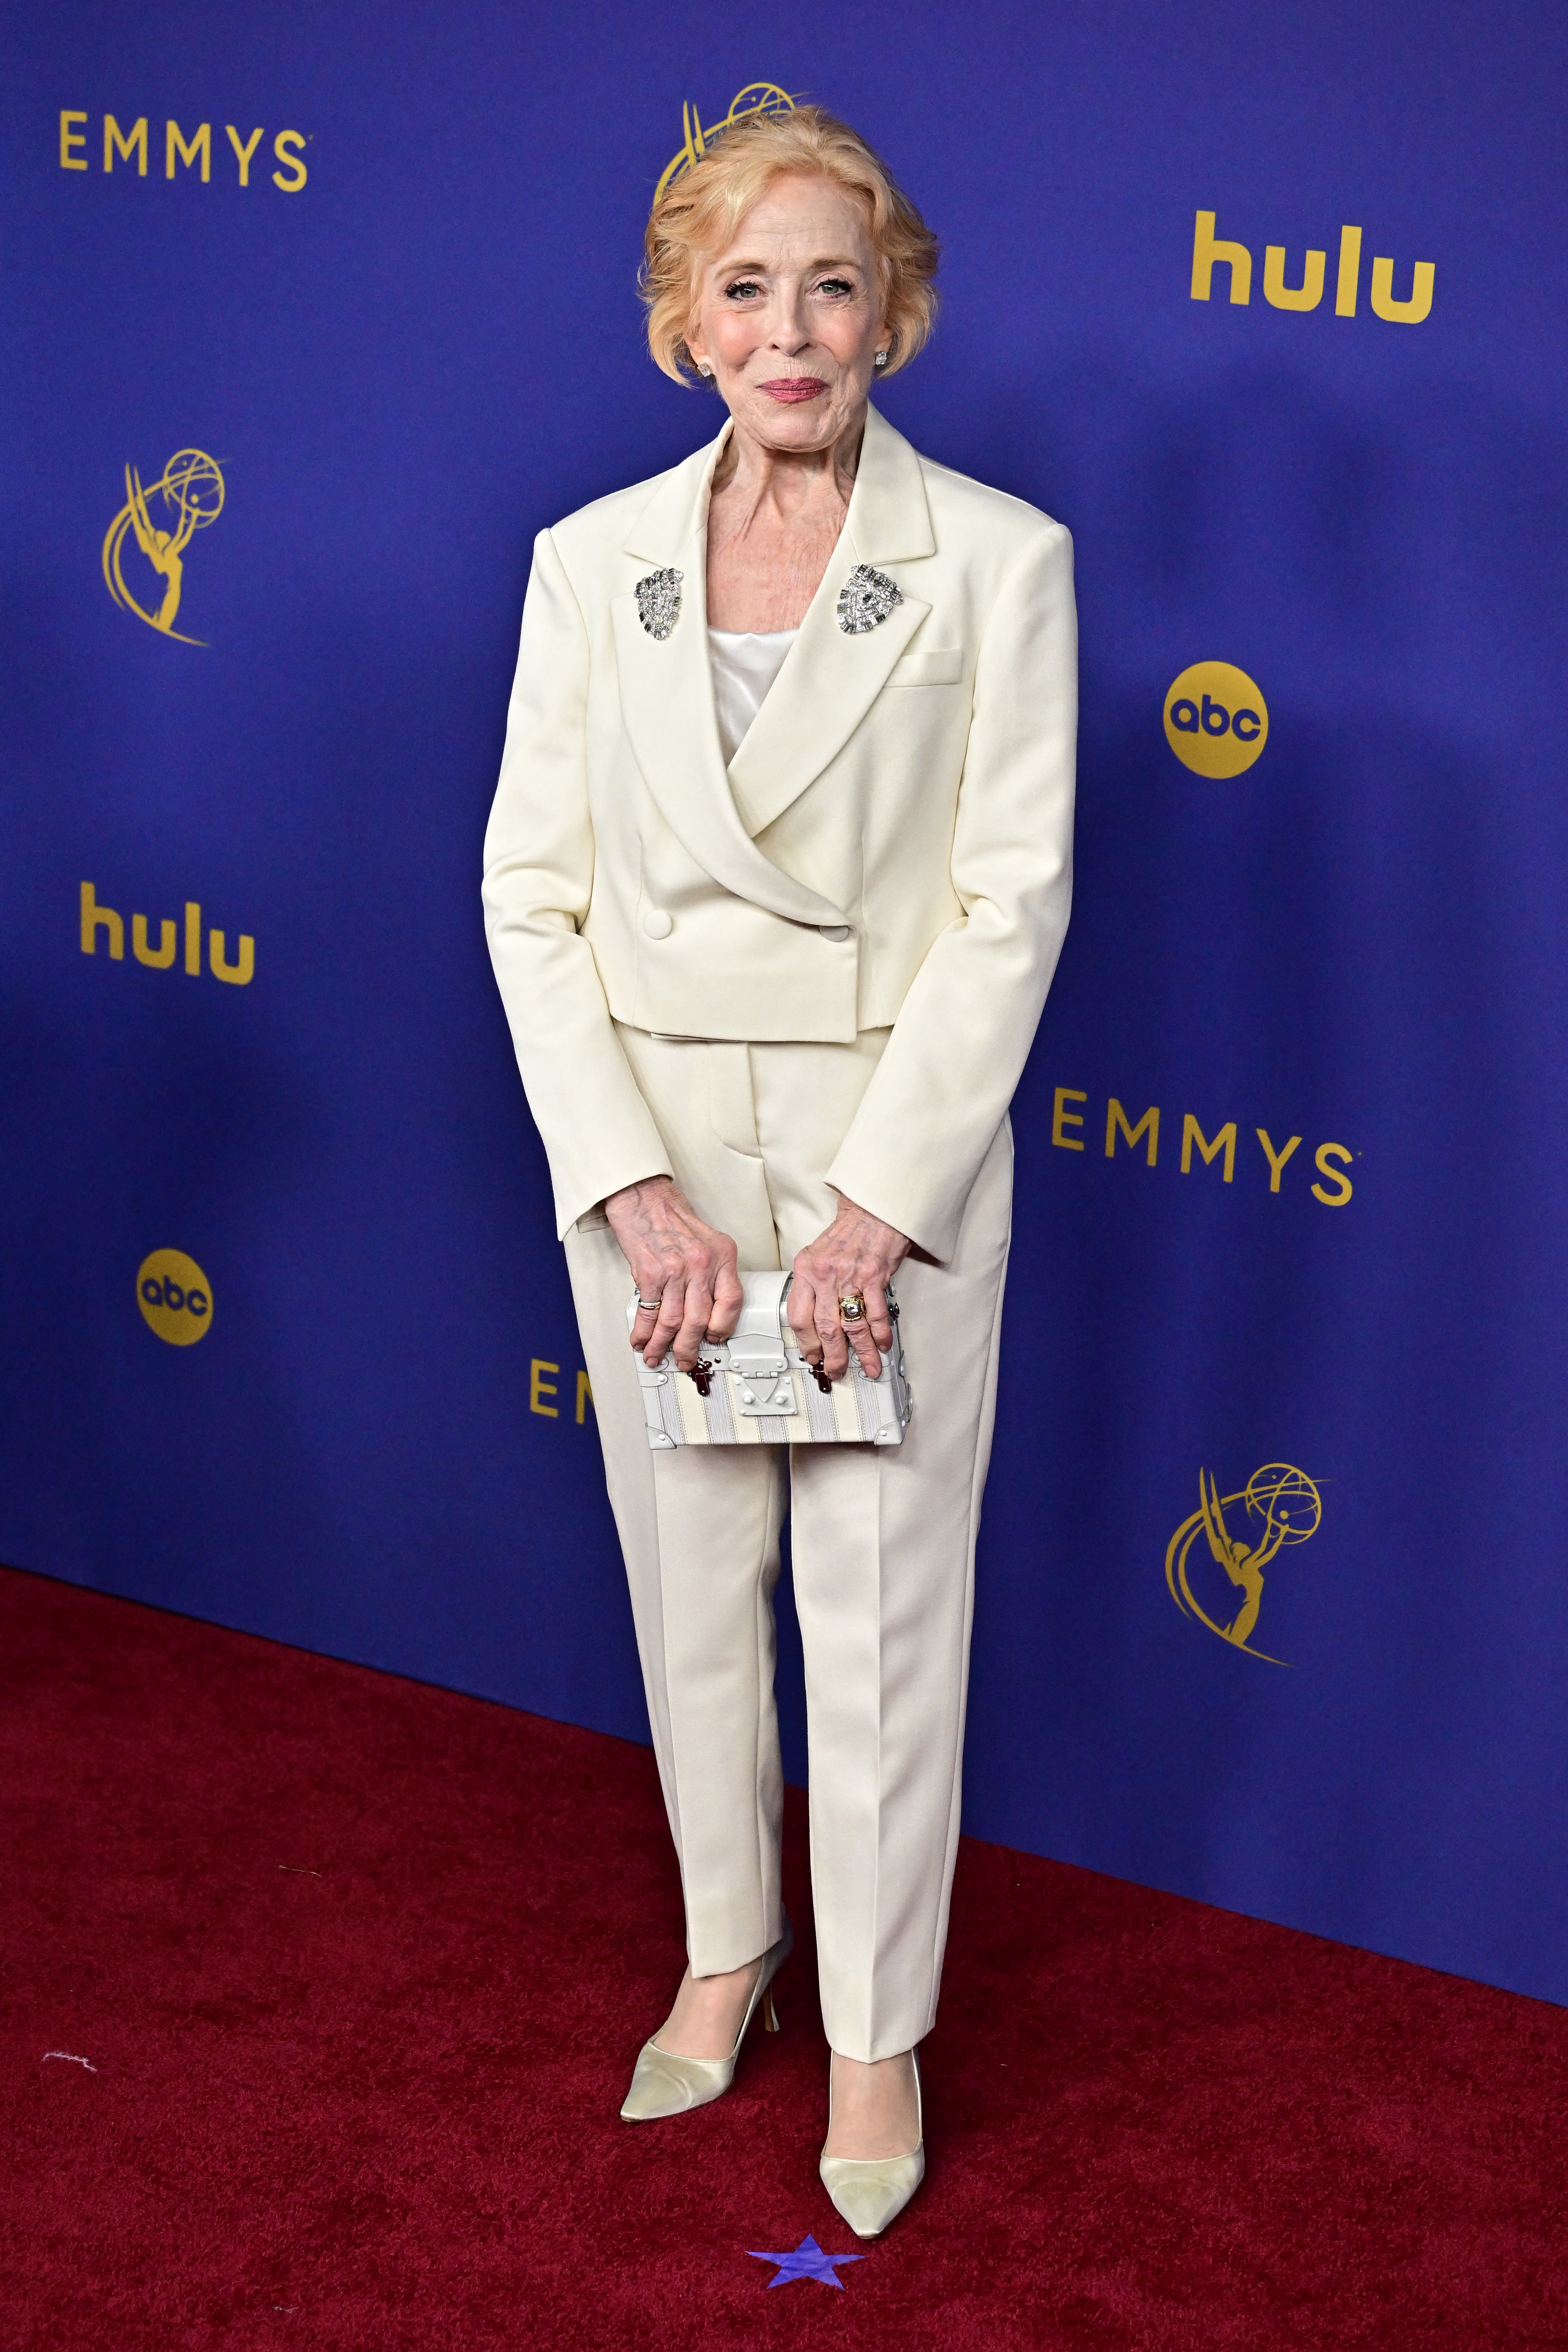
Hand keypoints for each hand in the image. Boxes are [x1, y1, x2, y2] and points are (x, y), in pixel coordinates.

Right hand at [605, 1176, 742, 1372]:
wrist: (642, 1197)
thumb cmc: (670, 1217)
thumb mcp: (705, 1240)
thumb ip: (710, 1272)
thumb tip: (706, 1309)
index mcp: (721, 1255)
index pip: (732, 1301)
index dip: (723, 1326)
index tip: (714, 1338)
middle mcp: (701, 1263)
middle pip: (700, 1319)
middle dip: (690, 1347)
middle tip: (685, 1360)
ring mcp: (675, 1270)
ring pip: (673, 1321)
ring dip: (663, 1345)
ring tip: (657, 1355)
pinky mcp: (649, 1273)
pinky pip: (649, 1312)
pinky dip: (644, 1331)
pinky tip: (641, 1339)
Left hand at [789, 1195, 909, 1381]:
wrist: (873, 1210)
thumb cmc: (849, 1232)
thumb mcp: (818, 1255)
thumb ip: (814, 1284)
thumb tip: (816, 1319)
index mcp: (807, 1270)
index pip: (798, 1316)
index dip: (805, 1342)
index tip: (812, 1356)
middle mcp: (825, 1275)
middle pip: (824, 1327)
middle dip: (833, 1356)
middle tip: (837, 1371)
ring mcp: (850, 1276)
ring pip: (851, 1325)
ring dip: (860, 1351)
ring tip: (867, 1367)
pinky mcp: (874, 1276)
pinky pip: (875, 1312)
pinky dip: (879, 1332)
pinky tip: (881, 1344)